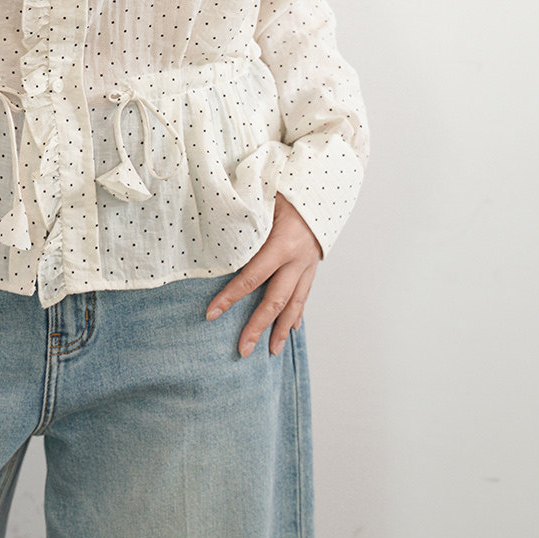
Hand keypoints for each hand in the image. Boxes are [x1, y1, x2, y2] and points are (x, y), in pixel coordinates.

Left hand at [205, 193, 321, 356]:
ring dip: (280, 330)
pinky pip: (304, 294)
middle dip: (257, 327)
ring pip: (294, 304)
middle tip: (242, 350)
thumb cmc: (291, 188)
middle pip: (275, 301)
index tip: (211, 314)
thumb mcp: (265, 198)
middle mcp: (298, 260)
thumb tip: (215, 228)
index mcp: (283, 243)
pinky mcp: (312, 266)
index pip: (251, 278)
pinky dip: (297, 314)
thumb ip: (245, 216)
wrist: (326, 186)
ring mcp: (308, 265)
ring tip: (271, 351)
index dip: (230, 298)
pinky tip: (290, 329)